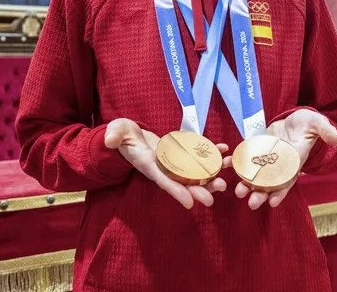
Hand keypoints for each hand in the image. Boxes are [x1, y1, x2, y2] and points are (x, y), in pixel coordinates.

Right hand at [104, 119, 227, 209]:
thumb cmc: (121, 135)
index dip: (176, 192)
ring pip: (195, 171)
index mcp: (148, 165)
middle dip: (200, 189)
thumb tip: (110, 140)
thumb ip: (113, 136)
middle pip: (184, 182)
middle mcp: (163, 167)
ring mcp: (173, 161)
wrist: (128, 136)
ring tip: (227, 176)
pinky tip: (225, 148)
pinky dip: (212, 152)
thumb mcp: (114, 132)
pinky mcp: (180, 151)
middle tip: (217, 192)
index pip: (163, 181)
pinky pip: (198, 154)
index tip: (190, 204)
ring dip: (212, 174)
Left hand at [233, 109, 336, 209]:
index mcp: (294, 162)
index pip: (288, 181)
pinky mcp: (256, 149)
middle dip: (260, 194)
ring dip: (246, 184)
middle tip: (251, 202)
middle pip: (270, 184)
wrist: (294, 120)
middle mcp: (279, 165)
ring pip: (256, 175)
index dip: (281, 192)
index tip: (272, 203)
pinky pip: (245, 159)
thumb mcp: (317, 124)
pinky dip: (236, 162)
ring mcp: (266, 159)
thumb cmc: (307, 124)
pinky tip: (228, 164)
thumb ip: (325, 131)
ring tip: (239, 190)